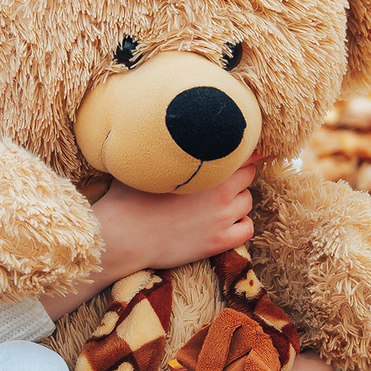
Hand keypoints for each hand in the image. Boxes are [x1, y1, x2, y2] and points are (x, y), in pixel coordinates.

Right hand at [39, 158, 258, 319]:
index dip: (239, 149)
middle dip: (236, 174)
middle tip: (219, 178)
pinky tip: (224, 223)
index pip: (240, 151)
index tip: (236, 149)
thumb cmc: (127, 198)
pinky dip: (240, 224)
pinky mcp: (218, 242)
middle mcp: (220, 191)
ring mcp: (222, 218)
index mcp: (205, 167)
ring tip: (215, 201)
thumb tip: (158, 129)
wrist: (122, 237)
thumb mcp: (145, 163)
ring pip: (247, 201)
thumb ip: (165, 148)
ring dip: (237, 199)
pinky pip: (247, 229)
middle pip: (248, 175)